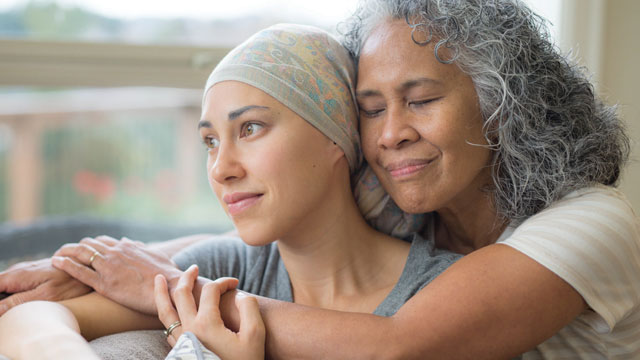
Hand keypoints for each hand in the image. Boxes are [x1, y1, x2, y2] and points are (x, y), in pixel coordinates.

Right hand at [0, 258, 90, 315]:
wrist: (89, 267)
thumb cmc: (70, 283)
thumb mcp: (44, 295)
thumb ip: (17, 301)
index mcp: (16, 276)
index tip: (3, 310)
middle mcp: (18, 271)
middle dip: (2, 299)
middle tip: (17, 306)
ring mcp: (25, 271)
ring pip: (5, 285)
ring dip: (7, 297)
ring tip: (25, 302)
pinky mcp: (33, 273)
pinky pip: (16, 284)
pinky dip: (15, 292)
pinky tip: (24, 299)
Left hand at [52, 235, 182, 314]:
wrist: (171, 288)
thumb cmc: (167, 275)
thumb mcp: (154, 256)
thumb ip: (140, 248)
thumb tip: (127, 241)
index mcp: (127, 247)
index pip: (102, 241)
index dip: (91, 245)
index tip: (83, 249)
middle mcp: (116, 253)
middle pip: (88, 244)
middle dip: (75, 247)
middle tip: (65, 253)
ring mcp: (109, 267)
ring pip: (80, 253)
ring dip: (65, 252)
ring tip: (56, 255)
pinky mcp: (104, 283)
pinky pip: (79, 271)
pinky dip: (65, 264)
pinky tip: (56, 262)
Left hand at [155, 266, 264, 359]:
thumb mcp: (255, 336)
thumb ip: (250, 309)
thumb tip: (239, 295)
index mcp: (207, 323)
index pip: (211, 290)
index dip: (224, 281)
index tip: (235, 283)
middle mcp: (189, 329)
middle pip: (181, 294)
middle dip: (187, 277)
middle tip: (192, 268)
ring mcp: (181, 342)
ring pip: (165, 312)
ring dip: (161, 293)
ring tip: (159, 279)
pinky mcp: (180, 352)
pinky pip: (167, 328)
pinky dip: (165, 314)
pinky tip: (169, 311)